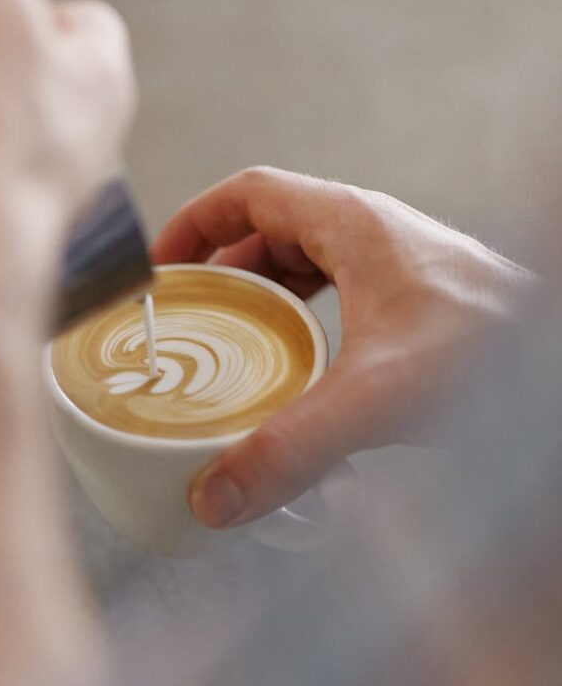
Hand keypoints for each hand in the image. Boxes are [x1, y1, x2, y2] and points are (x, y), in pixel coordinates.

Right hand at [152, 167, 534, 526]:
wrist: (558, 363)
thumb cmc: (493, 349)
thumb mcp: (377, 395)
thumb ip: (293, 446)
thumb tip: (215, 492)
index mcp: (351, 224)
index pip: (251, 193)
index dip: (195, 222)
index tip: (163, 266)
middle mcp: (372, 234)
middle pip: (272, 231)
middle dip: (222, 271)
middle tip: (188, 317)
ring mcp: (396, 265)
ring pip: (307, 263)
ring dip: (263, 295)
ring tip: (230, 342)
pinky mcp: (413, 302)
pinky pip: (338, 294)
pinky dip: (304, 319)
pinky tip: (298, 366)